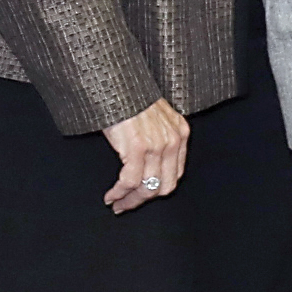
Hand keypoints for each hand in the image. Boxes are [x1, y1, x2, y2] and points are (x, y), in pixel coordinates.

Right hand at [101, 98, 189, 212]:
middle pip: (164, 186)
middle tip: (126, 205)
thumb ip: (160, 139)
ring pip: (146, 187)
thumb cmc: (133, 100)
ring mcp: (158, 145)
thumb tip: (148, 166)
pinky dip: (119, 193)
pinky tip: (110, 196)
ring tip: (116, 203)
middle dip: (143, 200)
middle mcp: (173, 141)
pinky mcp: (138, 147)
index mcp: (181, 134)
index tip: (142, 197)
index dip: (157, 190)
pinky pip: (130, 181)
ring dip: (128, 200)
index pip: (175, 174)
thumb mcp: (156, 119)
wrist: (120, 85)